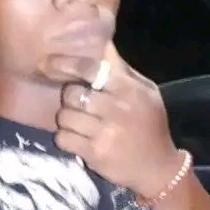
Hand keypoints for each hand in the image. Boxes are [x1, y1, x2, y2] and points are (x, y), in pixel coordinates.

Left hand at [43, 43, 179, 197]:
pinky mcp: (94, 154)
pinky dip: (65, 137)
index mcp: (128, 90)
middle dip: (69, 97)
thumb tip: (102, 41)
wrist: (158, 167)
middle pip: (72, 94)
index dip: (68, 64)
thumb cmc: (149, 124)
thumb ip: (121, 70)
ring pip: (64, 116)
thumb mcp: (145, 92)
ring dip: (66, 118)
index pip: (91, 69)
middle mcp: (116, 109)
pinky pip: (63, 138)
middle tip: (76, 103)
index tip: (51, 63)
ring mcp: (104, 133)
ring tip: (77, 121)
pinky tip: (76, 138)